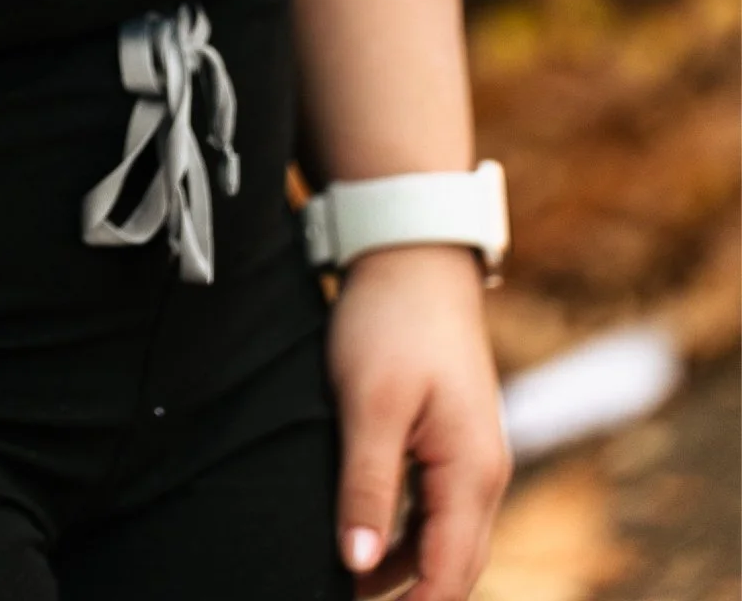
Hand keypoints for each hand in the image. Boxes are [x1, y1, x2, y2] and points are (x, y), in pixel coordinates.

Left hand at [328, 245, 510, 600]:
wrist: (412, 255)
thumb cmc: (391, 322)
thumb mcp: (370, 403)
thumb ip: (367, 486)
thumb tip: (358, 564)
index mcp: (472, 474)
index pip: (449, 575)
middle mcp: (482, 477)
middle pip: (452, 568)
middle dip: (409, 599)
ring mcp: (468, 461)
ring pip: (440, 543)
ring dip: (400, 572)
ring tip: (340, 587)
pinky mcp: (448, 445)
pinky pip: (430, 513)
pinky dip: (400, 537)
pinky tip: (358, 545)